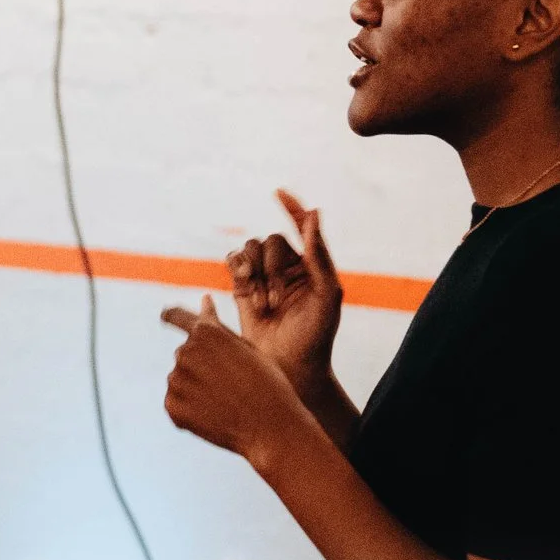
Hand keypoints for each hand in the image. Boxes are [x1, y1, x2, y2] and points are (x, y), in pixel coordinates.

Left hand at [161, 295, 315, 465]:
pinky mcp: (172, 406)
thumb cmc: (268, 385)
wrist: (271, 429)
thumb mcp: (248, 348)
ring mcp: (177, 380)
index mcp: (206, 332)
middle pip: (186, 355)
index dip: (173, 315)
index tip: (165, 313)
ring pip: (181, 379)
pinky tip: (214, 417)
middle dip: (202, 366)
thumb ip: (221, 327)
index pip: (179, 318)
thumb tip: (204, 300)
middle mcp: (186, 352)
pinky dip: (190, 410)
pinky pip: (176, 402)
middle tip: (230, 385)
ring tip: (225, 403)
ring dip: (196, 388)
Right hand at [229, 191, 341, 389]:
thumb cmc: (315, 335)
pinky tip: (244, 289)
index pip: (301, 226)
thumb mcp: (326, 295)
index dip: (292, 207)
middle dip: (271, 269)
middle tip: (276, 301)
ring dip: (254, 274)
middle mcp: (287, 267)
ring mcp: (263, 277)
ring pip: (249, 250)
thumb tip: (314, 213)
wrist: (289, 368)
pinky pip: (233, 262)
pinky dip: (237, 271)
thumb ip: (319, 255)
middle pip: (269, 241)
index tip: (279, 192)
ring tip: (261, 304)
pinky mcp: (242, 289)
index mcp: (311, 265)